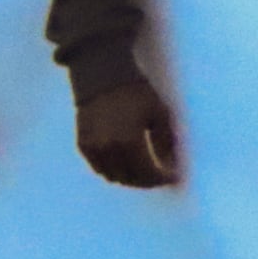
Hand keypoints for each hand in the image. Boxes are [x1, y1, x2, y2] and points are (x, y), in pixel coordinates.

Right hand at [77, 68, 180, 191]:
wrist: (104, 78)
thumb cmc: (138, 94)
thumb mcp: (161, 114)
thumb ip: (167, 142)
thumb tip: (174, 165)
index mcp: (131, 141)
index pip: (148, 173)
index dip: (162, 178)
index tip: (174, 178)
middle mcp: (109, 149)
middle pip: (131, 179)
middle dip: (148, 181)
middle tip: (160, 176)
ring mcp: (94, 149)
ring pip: (114, 177)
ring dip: (130, 178)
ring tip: (144, 171)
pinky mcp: (83, 146)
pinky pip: (99, 169)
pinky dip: (113, 171)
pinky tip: (124, 165)